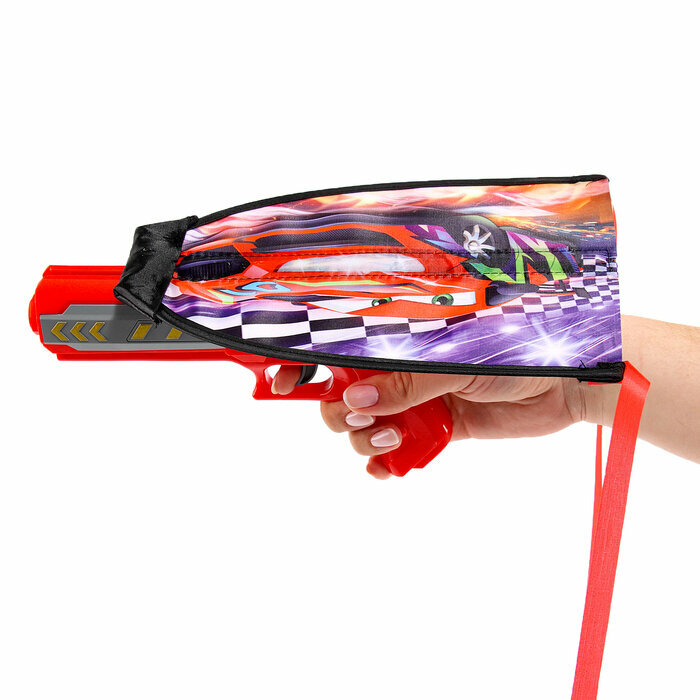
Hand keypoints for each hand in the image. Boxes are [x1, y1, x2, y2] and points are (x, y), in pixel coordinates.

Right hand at [272, 368, 586, 478]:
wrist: (567, 378)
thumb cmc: (515, 344)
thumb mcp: (452, 356)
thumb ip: (404, 381)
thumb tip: (355, 401)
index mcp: (397, 333)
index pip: (337, 343)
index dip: (305, 361)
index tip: (282, 381)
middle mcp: (399, 364)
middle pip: (340, 391)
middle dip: (337, 409)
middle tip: (359, 414)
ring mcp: (415, 398)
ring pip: (363, 424)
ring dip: (363, 438)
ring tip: (391, 439)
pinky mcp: (434, 429)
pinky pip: (395, 450)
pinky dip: (384, 463)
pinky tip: (388, 468)